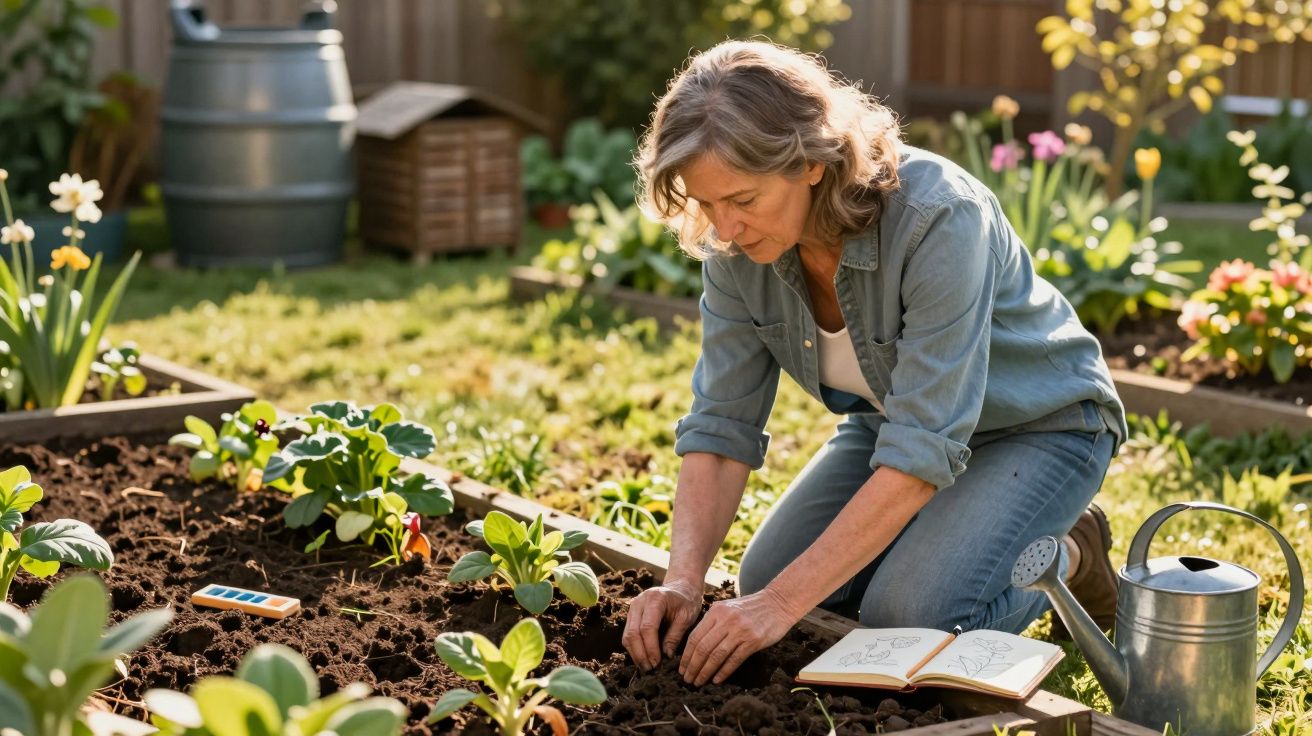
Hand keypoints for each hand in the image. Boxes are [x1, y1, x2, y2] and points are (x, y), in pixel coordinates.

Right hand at [622, 579, 701, 670]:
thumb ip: (675, 635)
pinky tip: (644, 658)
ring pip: (627, 636)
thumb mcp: (686, 617)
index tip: (657, 663)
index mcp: (655, 599)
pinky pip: (628, 635)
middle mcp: (639, 602)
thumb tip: (666, 656)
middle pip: (633, 633)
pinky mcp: (631, 615)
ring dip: (635, 654)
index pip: (647, 627)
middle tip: (650, 669)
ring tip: (647, 667)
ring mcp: (633, 608)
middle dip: (640, 654)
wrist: (681, 588)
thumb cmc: (687, 602)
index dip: (650, 648)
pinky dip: (634, 649)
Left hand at [679, 587, 798, 686]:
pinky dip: (723, 672)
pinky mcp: (753, 640)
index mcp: (716, 612)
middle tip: (688, 679)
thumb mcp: (728, 608)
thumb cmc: (751, 608)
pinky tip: (716, 680)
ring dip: (705, 671)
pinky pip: (734, 659)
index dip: (686, 656)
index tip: (682, 668)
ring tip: (699, 682)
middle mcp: (726, 620)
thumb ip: (713, 622)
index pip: (695, 637)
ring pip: (716, 655)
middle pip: (703, 648)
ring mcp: (740, 630)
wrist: (778, 603)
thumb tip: (696, 645)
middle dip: (693, 666)